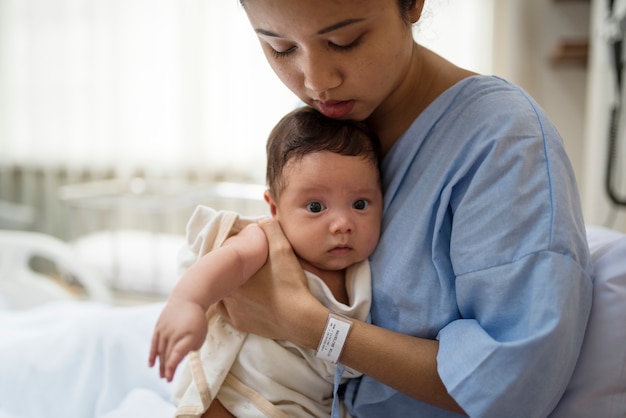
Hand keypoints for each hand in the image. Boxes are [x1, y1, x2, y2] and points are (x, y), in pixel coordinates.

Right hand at [148, 298, 207, 380]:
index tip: (169, 377)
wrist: (188, 299)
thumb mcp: (201, 334)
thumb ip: (191, 348)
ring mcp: (164, 330)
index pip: (176, 354)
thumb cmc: (197, 320)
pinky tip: (151, 365)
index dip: (172, 367)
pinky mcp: (158, 327)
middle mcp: (174, 334)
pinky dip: (152, 354)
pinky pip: (154, 343)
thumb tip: (179, 358)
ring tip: (161, 375)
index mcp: (186, 336)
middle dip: (167, 369)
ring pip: (160, 351)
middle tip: (166, 379)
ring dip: (160, 364)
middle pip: (167, 355)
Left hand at [216, 217, 324, 346]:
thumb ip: (270, 229)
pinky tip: (247, 298)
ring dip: (231, 286)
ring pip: (224, 292)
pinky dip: (235, 303)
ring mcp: (232, 311)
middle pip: (224, 275)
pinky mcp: (239, 324)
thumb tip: (261, 220)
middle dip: (233, 270)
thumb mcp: (283, 250)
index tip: (246, 253)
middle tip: (249, 266)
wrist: (301, 319)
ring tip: (248, 281)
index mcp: (231, 274)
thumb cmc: (290, 284)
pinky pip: (229, 310)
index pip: (224, 258)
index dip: (235, 254)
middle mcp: (226, 293)